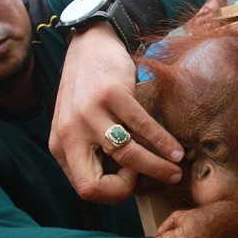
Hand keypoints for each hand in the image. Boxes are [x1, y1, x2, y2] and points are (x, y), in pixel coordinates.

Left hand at [49, 22, 184, 203]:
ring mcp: (89, 113)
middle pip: (96, 184)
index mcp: (61, 146)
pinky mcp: (111, 94)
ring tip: (176, 170)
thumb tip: (130, 186)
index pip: (86, 190)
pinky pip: (142, 128)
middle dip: (130, 191)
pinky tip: (177, 150)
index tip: (131, 178)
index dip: (114, 192)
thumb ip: (94, 155)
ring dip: (158, 167)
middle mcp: (69, 132)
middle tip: (155, 180)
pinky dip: (164, 143)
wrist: (89, 45)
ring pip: (127, 156)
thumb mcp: (80, 127)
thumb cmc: (89, 92)